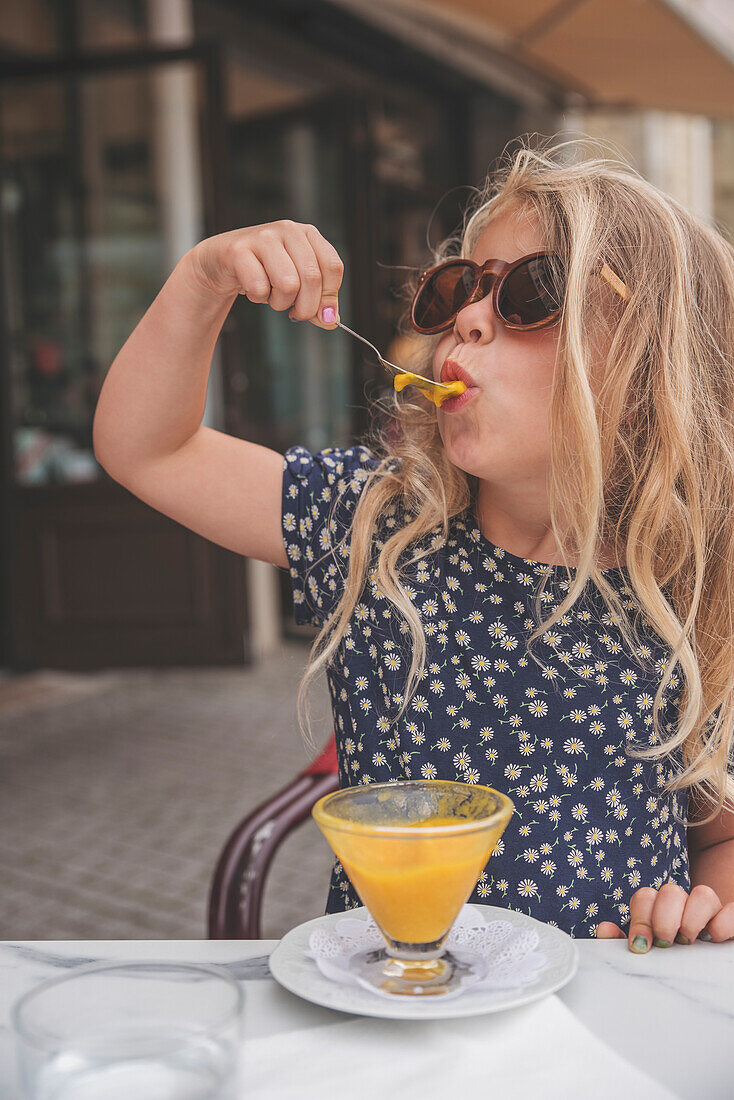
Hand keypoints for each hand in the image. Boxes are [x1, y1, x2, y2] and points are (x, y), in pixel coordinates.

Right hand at [189, 220, 342, 327]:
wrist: (221, 262)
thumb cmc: (265, 273)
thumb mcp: (299, 285)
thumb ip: (318, 302)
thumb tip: (330, 319)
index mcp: (308, 234)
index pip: (333, 267)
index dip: (328, 296)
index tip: (319, 312)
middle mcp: (288, 230)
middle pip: (312, 278)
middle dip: (306, 307)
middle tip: (294, 313)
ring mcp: (263, 237)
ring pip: (288, 285)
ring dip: (279, 303)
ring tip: (270, 295)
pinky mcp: (239, 250)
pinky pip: (259, 288)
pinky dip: (258, 298)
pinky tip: (252, 288)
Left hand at [596, 883, 733, 949]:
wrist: (704, 970)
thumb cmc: (667, 960)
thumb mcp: (645, 952)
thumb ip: (620, 942)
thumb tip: (605, 929)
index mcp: (658, 910)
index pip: (645, 897)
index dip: (640, 919)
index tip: (640, 946)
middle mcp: (683, 906)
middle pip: (670, 891)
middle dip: (663, 918)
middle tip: (665, 943)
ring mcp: (709, 913)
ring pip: (702, 893)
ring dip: (692, 917)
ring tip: (688, 941)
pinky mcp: (729, 921)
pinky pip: (731, 910)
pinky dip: (724, 921)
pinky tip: (715, 938)